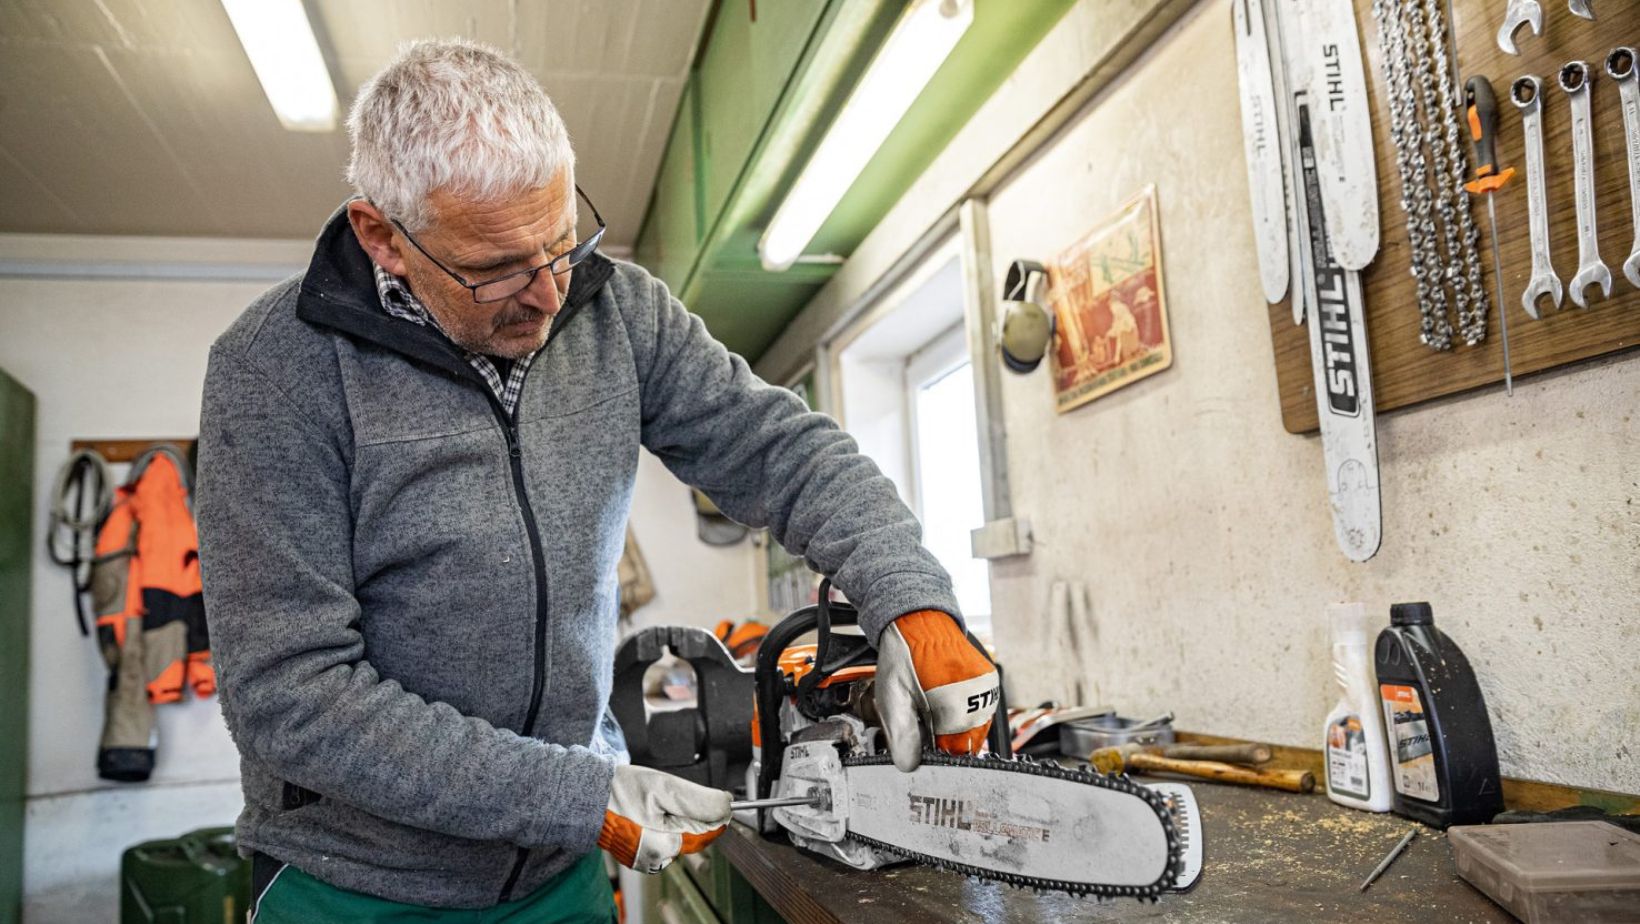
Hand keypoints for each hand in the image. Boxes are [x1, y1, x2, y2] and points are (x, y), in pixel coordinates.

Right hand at [597, 765, 730, 873]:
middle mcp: (657, 859)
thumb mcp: (663, 786)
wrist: (585, 796)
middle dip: (690, 811)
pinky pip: (664, 836)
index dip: (716, 811)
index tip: (717, 796)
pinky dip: (663, 821)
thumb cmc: (617, 791)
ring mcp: (648, 858)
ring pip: (680, 833)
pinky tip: (648, 810)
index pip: (709, 832)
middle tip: (669, 794)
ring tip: (653, 801)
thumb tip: (726, 805)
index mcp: (664, 846)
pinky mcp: (641, 853)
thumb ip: (698, 799)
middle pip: (694, 833)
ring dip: (676, 815)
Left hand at [875, 610, 999, 771]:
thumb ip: (902, 735)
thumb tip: (910, 766)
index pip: (954, 754)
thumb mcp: (893, 699)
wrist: (918, 621)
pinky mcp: (988, 682)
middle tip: (922, 724)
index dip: (935, 757)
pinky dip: (961, 712)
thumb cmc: (904, 656)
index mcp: (957, 706)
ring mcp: (987, 690)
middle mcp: (979, 699)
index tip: (921, 752)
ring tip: (931, 708)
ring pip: (974, 728)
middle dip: (943, 741)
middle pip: (966, 743)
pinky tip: (942, 700)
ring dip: (953, 727)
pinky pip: (978, 710)